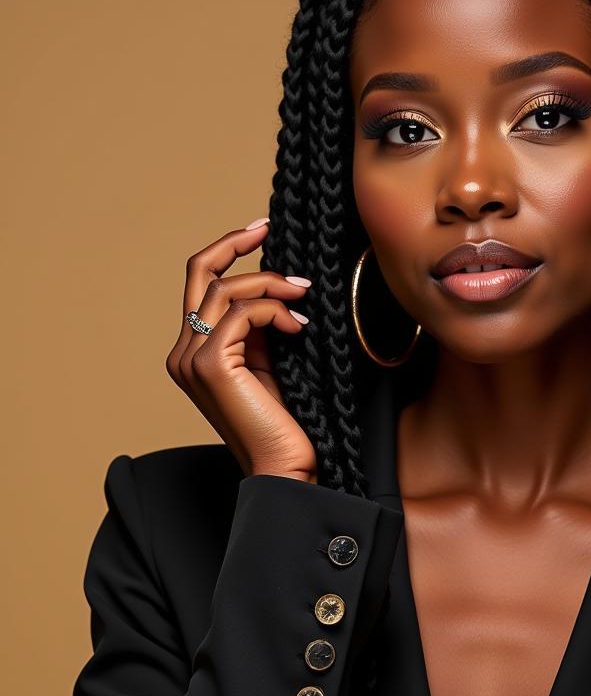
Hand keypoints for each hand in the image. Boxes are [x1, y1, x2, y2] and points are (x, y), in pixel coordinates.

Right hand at [164, 218, 318, 481]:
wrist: (283, 465)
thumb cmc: (282, 419)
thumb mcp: (270, 361)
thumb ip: (260, 327)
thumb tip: (277, 285)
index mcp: (193, 348)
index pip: (202, 283)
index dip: (229, 250)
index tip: (263, 231)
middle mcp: (182, 351)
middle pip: (200, 273)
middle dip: (237, 244)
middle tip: (272, 230)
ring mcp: (191, 358)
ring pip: (225, 289)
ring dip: (271, 284)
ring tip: (303, 295)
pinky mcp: (209, 366)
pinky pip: (240, 313)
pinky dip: (273, 310)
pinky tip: (297, 325)